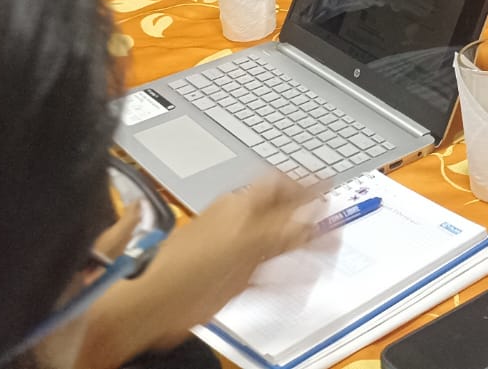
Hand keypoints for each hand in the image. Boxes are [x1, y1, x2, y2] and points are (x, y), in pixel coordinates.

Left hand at [117, 174, 316, 347]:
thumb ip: (280, 230)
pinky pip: (269, 274)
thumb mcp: (244, 242)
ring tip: (326, 252)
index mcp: (240, 205)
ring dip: (303, 248)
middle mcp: (239, 224)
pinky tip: (300, 282)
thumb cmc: (186, 266)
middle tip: (333, 222)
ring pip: (279, 244)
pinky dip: (288, 277)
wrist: (153, 303)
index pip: (280, 184)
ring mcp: (237, 252)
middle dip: (310, 217)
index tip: (328, 186)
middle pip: (284, 213)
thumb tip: (310, 221)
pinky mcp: (234, 278)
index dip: (305, 183)